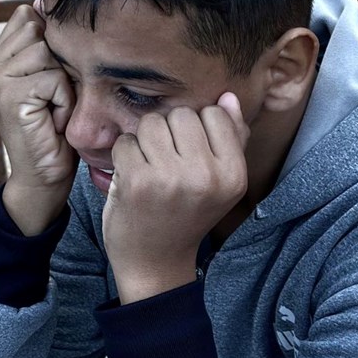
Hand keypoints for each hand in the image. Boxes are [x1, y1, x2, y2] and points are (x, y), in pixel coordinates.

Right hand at [0, 0, 75, 233]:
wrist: (44, 178)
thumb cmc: (55, 130)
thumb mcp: (52, 79)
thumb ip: (48, 47)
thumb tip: (49, 1)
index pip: (28, 16)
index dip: (51, 42)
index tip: (51, 81)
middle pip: (38, 29)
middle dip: (59, 62)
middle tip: (52, 100)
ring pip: (47, 51)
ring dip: (63, 84)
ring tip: (53, 110)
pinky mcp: (7, 94)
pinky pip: (54, 77)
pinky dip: (64, 100)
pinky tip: (53, 121)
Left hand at [102, 92, 249, 302]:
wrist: (156, 261)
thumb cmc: (186, 214)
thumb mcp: (220, 182)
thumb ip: (231, 139)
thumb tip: (228, 97)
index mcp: (234, 174)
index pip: (215, 114)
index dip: (197, 129)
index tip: (190, 157)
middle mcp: (207, 176)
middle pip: (182, 114)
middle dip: (169, 132)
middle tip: (167, 164)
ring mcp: (171, 178)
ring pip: (152, 122)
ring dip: (144, 141)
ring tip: (150, 168)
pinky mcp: (138, 181)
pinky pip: (126, 141)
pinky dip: (123, 156)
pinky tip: (132, 177)